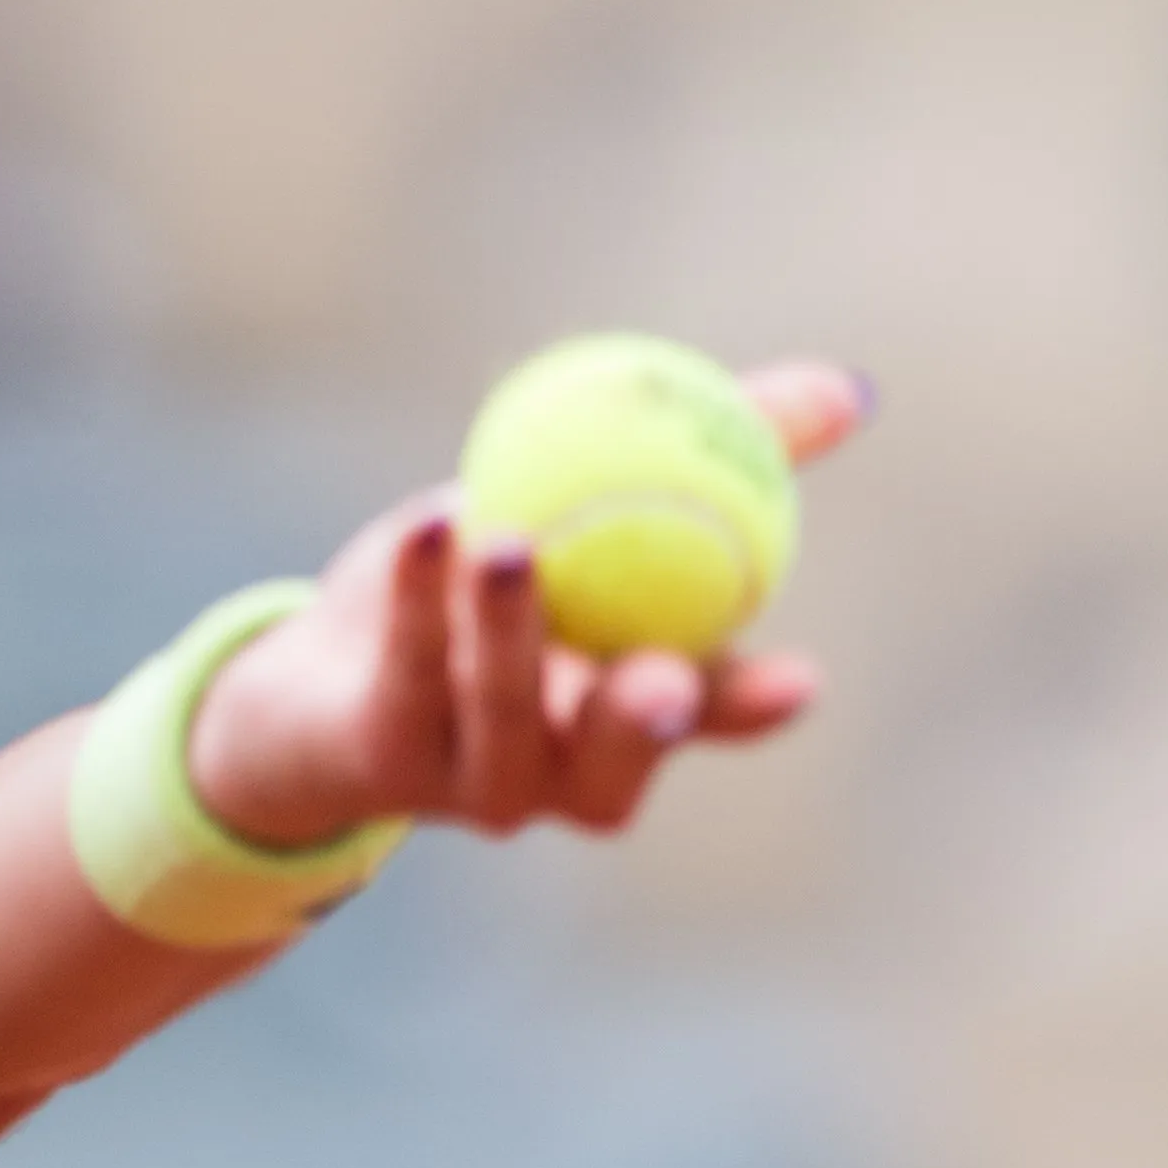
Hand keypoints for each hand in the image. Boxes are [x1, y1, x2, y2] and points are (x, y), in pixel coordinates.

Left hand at [184, 361, 867, 847]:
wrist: (319, 672)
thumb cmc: (477, 590)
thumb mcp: (591, 507)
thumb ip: (715, 455)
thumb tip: (848, 392)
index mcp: (628, 715)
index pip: (709, 721)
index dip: (750, 708)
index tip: (799, 678)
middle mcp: (559, 768)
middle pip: (614, 762)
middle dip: (642, 725)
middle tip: (656, 672)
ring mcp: (469, 775)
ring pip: (503, 716)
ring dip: (509, 634)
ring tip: (508, 544)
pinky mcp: (381, 754)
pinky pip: (407, 675)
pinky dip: (419, 600)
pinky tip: (430, 529)